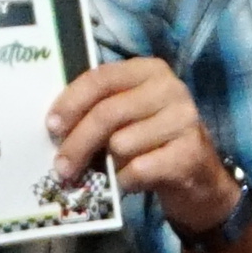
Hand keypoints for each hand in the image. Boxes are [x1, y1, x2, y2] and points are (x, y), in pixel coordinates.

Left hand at [48, 54, 237, 239]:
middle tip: (61, 168)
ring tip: (112, 170)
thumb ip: (99, 109)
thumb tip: (55, 126)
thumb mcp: (129, 116)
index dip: (71, 102)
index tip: (51, 126)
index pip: (101, 78)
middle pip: (107, 113)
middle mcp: (170, 89)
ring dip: (108, 165)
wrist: (200, 179)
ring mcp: (184, 120)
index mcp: (149, 71)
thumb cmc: (154, 143)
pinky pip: (138, 169)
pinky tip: (129, 181)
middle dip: (78, 143)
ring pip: (121, 143)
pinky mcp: (190, 153)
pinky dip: (126, 181)